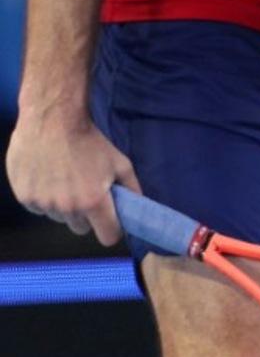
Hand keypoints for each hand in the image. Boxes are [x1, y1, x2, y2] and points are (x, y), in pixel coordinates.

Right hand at [6, 113, 139, 245]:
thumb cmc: (90, 140)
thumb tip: (138, 206)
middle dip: (85, 215)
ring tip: (63, 178)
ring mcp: (44, 204)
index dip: (111, 228)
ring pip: (59, 217)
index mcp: (93, 202)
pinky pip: (38, 208)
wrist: (52, 119)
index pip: (107, 237)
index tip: (109, 218)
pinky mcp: (25, 197)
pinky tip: (46, 175)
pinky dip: (43, 197)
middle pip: (81, 228)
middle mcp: (68, 208)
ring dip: (62, 205)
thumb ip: (132, 188)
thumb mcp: (119, 162)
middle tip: (84, 190)